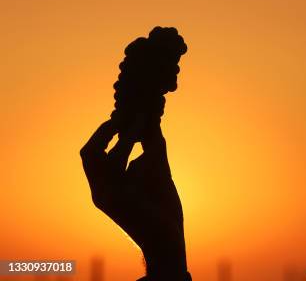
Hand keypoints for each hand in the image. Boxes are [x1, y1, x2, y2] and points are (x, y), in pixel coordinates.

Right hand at [80, 120, 187, 278]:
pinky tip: (158, 150)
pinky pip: (129, 171)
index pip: (93, 154)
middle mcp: (100, 191)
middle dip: (108, 131)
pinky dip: (143, 155)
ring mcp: (108, 198)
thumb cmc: (161, 208)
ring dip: (128, 137)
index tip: (122, 114)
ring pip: (110, 159)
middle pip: (90, 154)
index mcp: (104, 186)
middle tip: (128, 116)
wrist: (167, 241)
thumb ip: (152, 148)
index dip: (105, 132)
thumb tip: (153, 119)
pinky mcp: (122, 203)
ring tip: (146, 122)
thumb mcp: (156, 172)